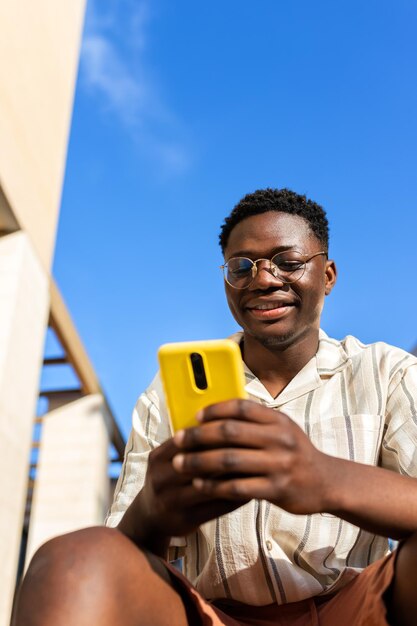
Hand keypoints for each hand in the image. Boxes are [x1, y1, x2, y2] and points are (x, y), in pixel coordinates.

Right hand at [121, 436, 248, 549]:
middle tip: (253, 447)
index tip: (239, 427)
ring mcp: (171, 501)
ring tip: (255, 469)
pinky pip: (215, 508)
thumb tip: (226, 421)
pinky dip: (235, 497)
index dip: (214, 433)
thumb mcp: (169, 459)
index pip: (188, 440)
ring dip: (234, 477)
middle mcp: (161, 478)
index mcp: (159, 457)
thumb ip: (191, 444)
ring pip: (209, 485)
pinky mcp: (185, 519)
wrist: (150, 517)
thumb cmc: (170, 479)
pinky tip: (251, 490)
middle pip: (198, 461)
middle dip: (226, 453)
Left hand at [172, 399, 333, 514]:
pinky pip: (237, 487)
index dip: (215, 409)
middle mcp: (279, 439)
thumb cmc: (295, 453)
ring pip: (229, 460)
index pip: (241, 407)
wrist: (327, 482)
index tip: (195, 416)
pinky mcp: (276, 489)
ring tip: (180, 464)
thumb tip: (214, 417)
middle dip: (198, 436)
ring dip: (199, 462)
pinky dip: (214, 485)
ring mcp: (278, 464)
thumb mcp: (282, 429)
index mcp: (278, 420)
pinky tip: (199, 485)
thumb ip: (255, 422)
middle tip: (178, 440)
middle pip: (230, 432)